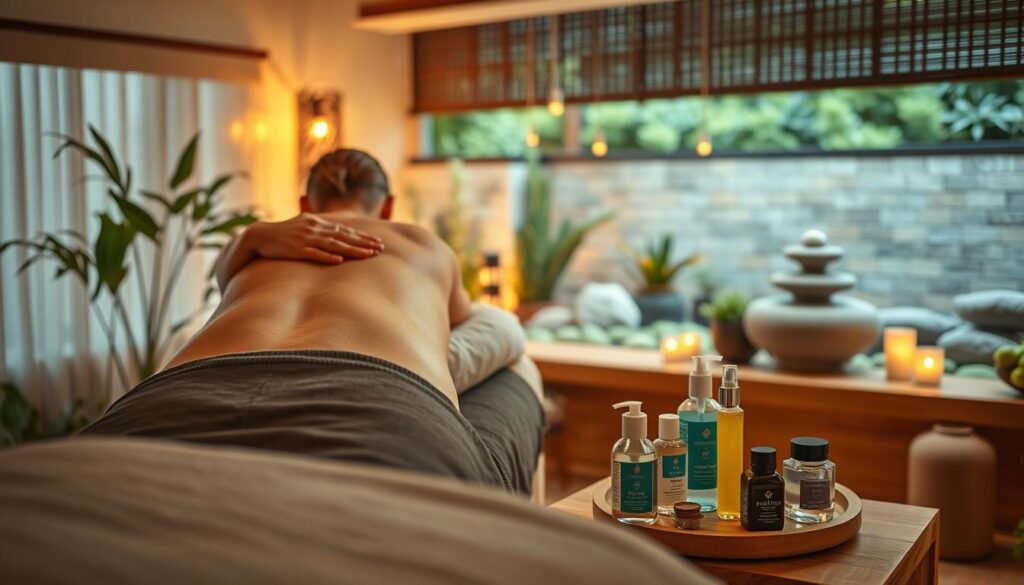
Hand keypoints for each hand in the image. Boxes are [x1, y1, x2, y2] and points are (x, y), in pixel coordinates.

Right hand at [246, 213, 383, 264]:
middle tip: (381, 248)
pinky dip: (327, 256)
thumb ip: (321, 230)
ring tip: (368, 255)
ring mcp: (305, 239)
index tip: (378, 242)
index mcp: (317, 222)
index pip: (345, 230)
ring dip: (352, 250)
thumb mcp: (304, 227)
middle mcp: (314, 228)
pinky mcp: (295, 250)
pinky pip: (314, 253)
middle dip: (364, 243)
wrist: (258, 236)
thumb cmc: (283, 235)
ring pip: (334, 245)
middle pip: (344, 236)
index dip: (363, 237)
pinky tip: (339, 261)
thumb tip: (337, 236)